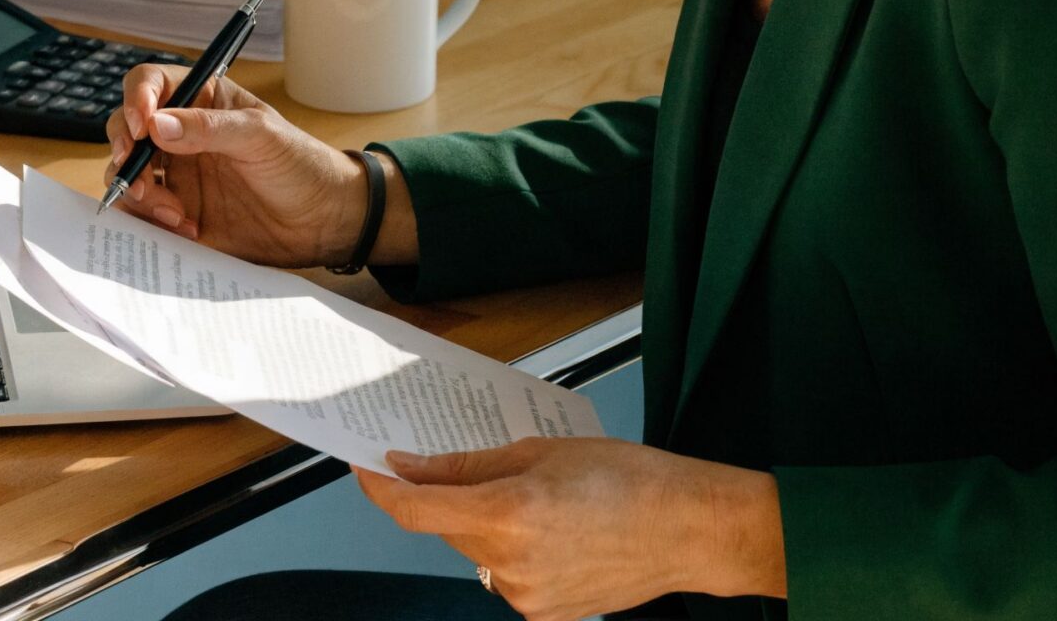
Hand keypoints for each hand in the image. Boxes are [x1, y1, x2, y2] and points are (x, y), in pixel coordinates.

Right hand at [100, 63, 365, 267]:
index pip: (150, 84)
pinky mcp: (177, 213)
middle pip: (124, 130)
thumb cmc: (301, 164)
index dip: (136, 99)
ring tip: (176, 214)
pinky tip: (188, 230)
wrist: (322, 221)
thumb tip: (155, 124)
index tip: (142, 125)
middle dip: (125, 153)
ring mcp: (175, 175)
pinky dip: (151, 224)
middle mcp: (179, 135)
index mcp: (201, 100)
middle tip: (140, 178)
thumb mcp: (261, 136)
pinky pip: (142, 216)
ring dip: (138, 194)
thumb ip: (209, 128)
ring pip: (125, 176)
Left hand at [353, 437, 785, 620]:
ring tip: (543, 501)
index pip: (416, 509)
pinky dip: (515, 549)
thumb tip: (417, 467)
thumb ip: (471, 465)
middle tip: (486, 468)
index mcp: (508, 513)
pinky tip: (556, 530)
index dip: (382, 489)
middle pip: (449, 528)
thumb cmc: (630, 480)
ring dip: (489, 525)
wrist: (687, 529)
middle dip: (455, 498)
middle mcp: (509, 563)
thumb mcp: (543, 452)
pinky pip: (505, 573)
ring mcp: (524, 594)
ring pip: (477, 552)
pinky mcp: (541, 611)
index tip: (369, 470)